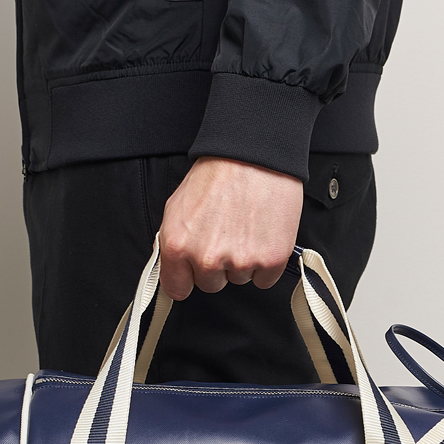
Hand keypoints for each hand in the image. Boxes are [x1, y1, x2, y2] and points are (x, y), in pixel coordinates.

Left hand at [158, 157, 303, 300]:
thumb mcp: (177, 206)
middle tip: (227, 234)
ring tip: (246, 227)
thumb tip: (174, 267)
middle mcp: (207, 258)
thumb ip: (173, 242)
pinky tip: (262, 236)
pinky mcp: (270, 261)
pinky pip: (264, 279)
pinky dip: (266, 263)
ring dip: (243, 261)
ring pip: (239, 280)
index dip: (187, 278)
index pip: (176, 289)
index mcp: (178, 246)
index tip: (194, 271)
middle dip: (218, 266)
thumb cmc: (218, 174)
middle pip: (211, 285)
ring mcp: (240, 262)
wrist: (255, 154)